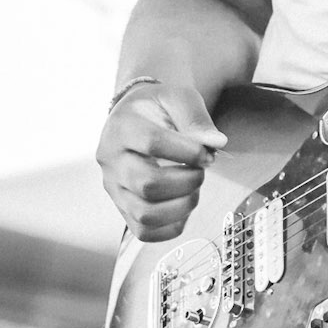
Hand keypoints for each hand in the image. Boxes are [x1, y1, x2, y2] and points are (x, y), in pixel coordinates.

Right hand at [96, 81, 224, 241]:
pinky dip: (171, 225)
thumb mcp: (178, 96)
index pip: (152, 143)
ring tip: (194, 187)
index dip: (188, 152)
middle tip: (201, 170)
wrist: (137, 115)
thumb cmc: (158, 106)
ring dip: (182, 206)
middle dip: (187, 181)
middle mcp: (110, 160)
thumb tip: (216, 144)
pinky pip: (144, 231)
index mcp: (122, 127)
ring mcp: (114, 187)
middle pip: (148, 184)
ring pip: (145, 213)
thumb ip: (196, 118)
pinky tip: (183, 205)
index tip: (207, 153)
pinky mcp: (122, 207)